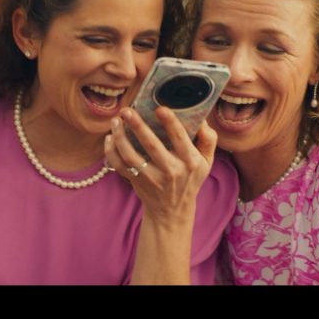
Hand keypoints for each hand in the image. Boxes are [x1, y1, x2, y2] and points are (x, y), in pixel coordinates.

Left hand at [105, 106, 217, 227]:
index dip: (170, 122)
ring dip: (121, 137)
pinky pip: (120, 166)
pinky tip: (110, 137)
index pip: (180, 138)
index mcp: (189, 161)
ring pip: (131, 156)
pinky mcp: (137, 181)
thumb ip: (208, 140)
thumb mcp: (206, 162)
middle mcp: (171, 170)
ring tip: (115, 121)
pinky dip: (112, 152)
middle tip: (127, 110)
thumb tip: (202, 121)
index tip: (159, 108)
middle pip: (151, 145)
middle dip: (138, 126)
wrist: (172, 210)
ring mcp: (152, 177)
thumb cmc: (190, 179)